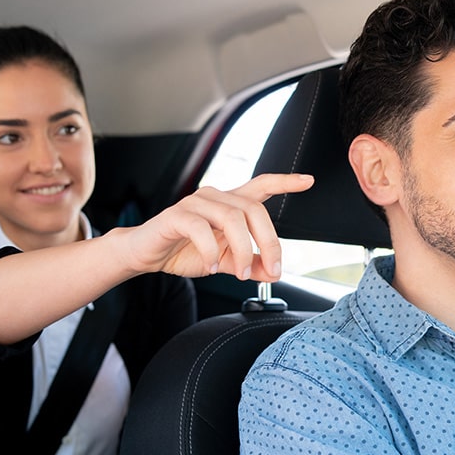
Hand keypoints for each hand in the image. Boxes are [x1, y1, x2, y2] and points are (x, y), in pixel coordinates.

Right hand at [120, 173, 312, 281]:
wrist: (146, 255)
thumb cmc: (185, 251)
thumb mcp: (225, 261)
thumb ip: (251, 265)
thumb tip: (274, 273)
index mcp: (230, 205)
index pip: (261, 186)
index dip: (284, 182)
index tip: (307, 181)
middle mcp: (215, 198)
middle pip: (253, 209)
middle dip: (269, 241)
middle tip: (273, 269)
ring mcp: (195, 203)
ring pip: (232, 218)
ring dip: (243, 250)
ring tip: (240, 273)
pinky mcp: (176, 216)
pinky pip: (201, 229)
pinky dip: (211, 251)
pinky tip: (212, 267)